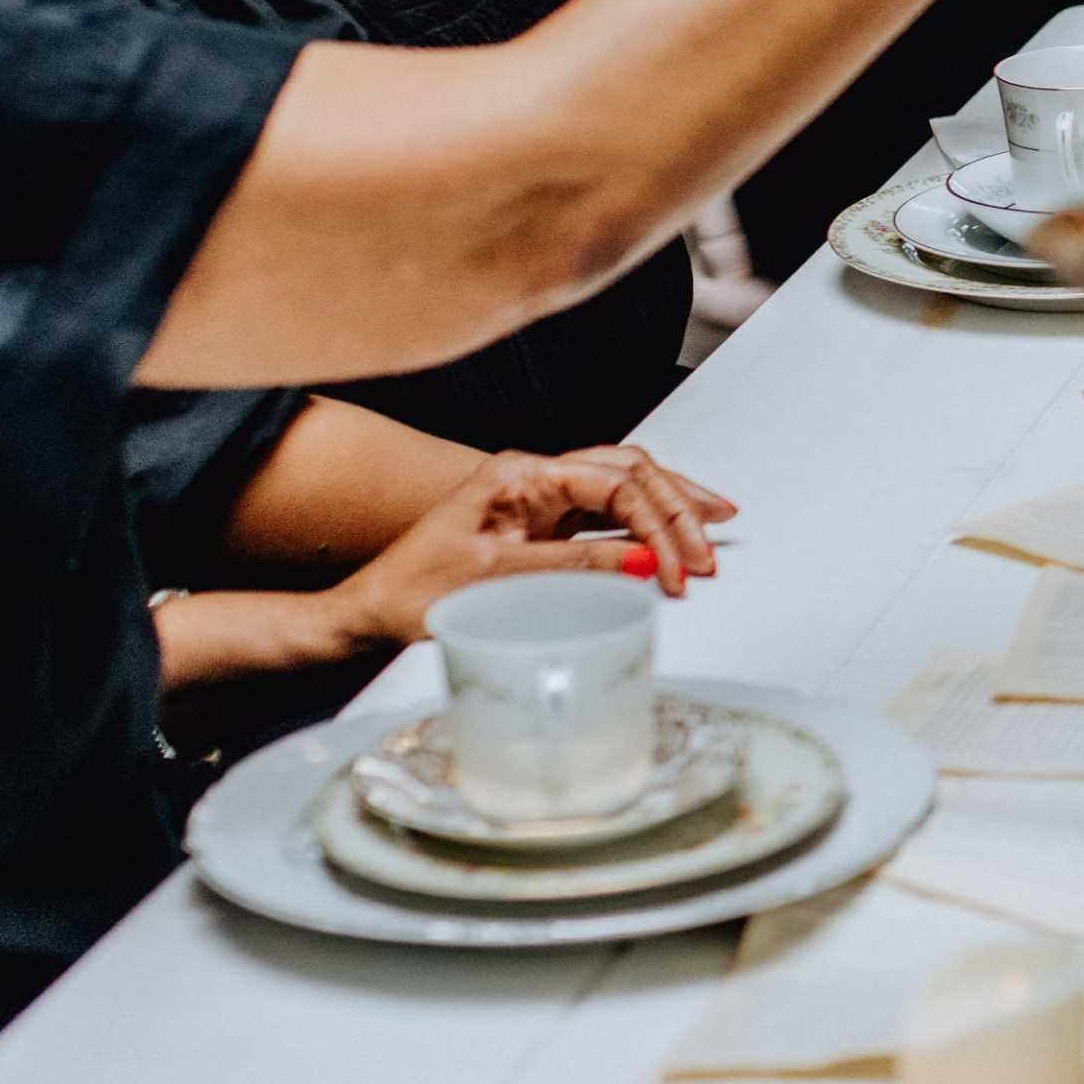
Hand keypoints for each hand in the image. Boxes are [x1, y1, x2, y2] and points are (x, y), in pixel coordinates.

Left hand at [326, 447, 738, 648]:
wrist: (369, 613)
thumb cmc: (414, 593)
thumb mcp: (498, 582)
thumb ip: (576, 567)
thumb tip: (644, 562)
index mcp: (521, 474)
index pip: (615, 484)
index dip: (657, 524)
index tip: (679, 566)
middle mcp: (535, 477)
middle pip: (629, 470)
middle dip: (678, 506)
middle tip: (709, 548)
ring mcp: (541, 498)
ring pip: (625, 483)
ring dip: (669, 504)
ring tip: (713, 521)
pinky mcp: (544, 523)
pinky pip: (609, 510)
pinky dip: (646, 520)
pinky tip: (671, 531)